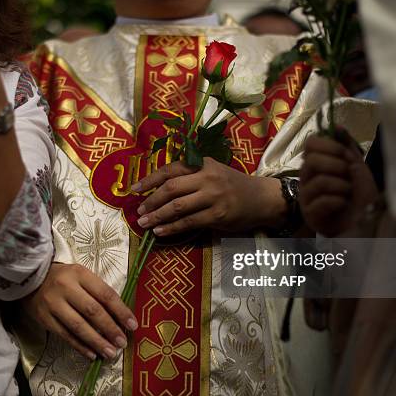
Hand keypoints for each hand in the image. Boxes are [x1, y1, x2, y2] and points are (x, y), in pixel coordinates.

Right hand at [23, 263, 137, 360]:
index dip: (121, 311)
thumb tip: (120, 317)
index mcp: (80, 274)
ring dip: (96, 342)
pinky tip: (92, 354)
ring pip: (78, 326)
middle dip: (110, 329)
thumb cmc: (64, 278)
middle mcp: (66, 288)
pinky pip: (65, 335)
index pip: (105, 294)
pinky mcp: (44, 318)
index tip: (133, 325)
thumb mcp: (82, 276)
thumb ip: (98, 292)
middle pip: (92, 311)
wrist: (31, 278)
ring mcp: (53, 304)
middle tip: (122, 343)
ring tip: (110, 353)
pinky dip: (80, 346)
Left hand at [133, 157, 284, 235]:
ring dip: (157, 216)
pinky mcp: (218, 215)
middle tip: (139, 211)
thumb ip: (190, 175)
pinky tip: (160, 232)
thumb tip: (158, 189)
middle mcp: (207, 177)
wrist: (261, 198)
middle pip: (171, 188)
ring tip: (144, 223)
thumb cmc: (232, 185)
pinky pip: (189, 222)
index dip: (150, 179)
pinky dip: (172, 228)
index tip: (134, 189)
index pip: (171, 169)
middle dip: (151, 200)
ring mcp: (213, 196)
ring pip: (178, 206)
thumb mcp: (212, 171)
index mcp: (203, 164)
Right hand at [299, 135, 378, 236]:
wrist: (365, 224)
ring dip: (342, 186)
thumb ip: (347, 147)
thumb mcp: (358, 167)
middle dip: (336, 166)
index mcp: (317, 165)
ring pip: (319, 181)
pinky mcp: (309, 214)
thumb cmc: (361, 196)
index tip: (344, 154)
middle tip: (348, 175)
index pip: (310, 144)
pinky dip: (338, 201)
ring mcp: (306, 197)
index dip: (329, 146)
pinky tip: (343, 205)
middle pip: (311, 160)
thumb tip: (337, 125)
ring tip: (348, 194)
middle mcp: (307, 179)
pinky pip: (322, 201)